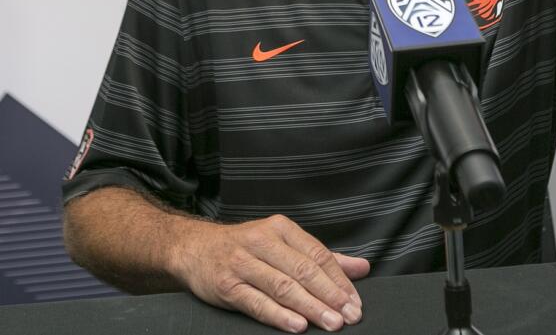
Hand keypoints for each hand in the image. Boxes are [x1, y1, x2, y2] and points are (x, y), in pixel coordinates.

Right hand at [179, 213, 369, 332]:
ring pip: (283, 286)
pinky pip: (257, 302)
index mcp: (280, 229)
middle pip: (303, 270)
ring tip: (331, 322)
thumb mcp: (283, 243)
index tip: (355, 301)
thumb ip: (323, 258)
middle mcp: (262, 242)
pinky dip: (279, 315)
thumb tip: (361, 268)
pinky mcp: (228, 286)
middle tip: (349, 315)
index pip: (317, 254)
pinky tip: (298, 325)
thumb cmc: (244, 247)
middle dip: (330, 295)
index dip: (339, 279)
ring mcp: (243, 263)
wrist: (194, 249)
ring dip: (311, 306)